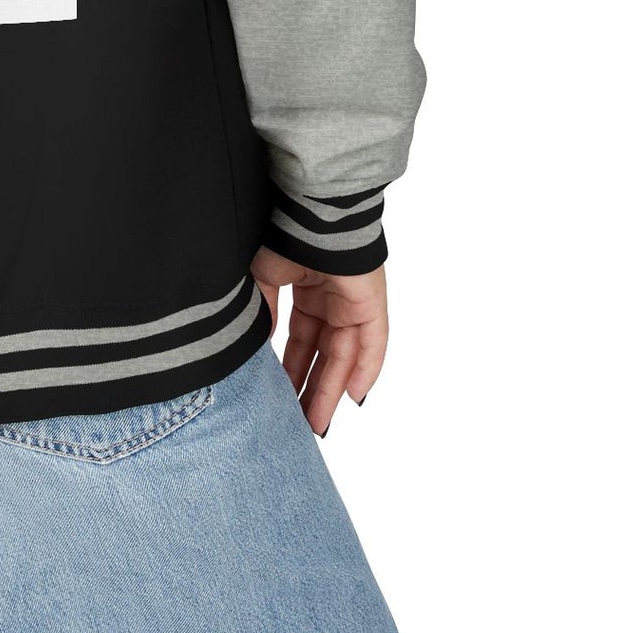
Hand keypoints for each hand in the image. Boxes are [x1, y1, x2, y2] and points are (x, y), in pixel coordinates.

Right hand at [249, 247, 387, 436]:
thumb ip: (265, 312)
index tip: (278, 396)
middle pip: (323, 354)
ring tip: (317, 422)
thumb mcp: (263, 277)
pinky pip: (372, 344)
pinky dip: (364, 369)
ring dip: (331, 389)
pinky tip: (351, 397)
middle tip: (298, 421)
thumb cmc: (283, 233)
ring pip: (344, 355)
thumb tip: (260, 346)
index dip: (290, 369)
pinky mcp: (371, 303)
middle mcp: (332, 300)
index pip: (301, 340)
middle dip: (310, 388)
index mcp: (307, 290)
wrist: (308, 210)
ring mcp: (353, 302)